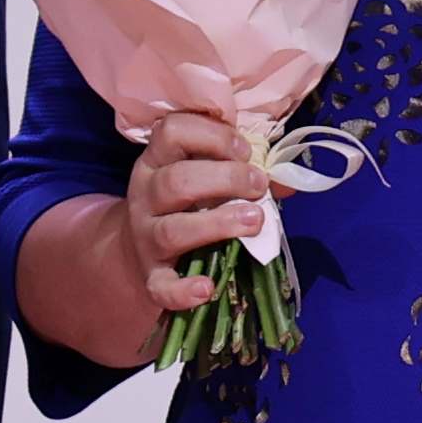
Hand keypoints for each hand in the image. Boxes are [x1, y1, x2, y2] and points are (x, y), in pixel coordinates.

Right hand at [123, 96, 266, 312]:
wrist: (136, 249)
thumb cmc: (184, 204)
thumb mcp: (202, 176)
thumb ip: (239, 169)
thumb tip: (285, 177)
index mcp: (157, 161)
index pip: (172, 131)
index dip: (212, 136)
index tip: (244, 150)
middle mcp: (145, 194)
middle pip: (177, 181)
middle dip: (226, 179)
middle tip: (258, 185)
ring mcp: (145, 236)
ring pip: (173, 229)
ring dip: (218, 224)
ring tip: (255, 221)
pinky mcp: (150, 275)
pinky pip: (161, 285)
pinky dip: (183, 291)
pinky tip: (207, 288)